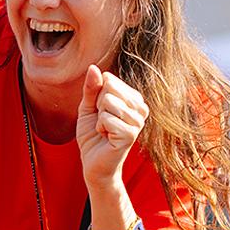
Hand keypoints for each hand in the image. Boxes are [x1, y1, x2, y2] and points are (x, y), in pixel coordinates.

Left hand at [76, 65, 148, 186]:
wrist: (93, 162)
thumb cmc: (92, 135)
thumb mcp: (88, 107)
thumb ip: (92, 88)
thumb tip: (94, 67)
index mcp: (134, 99)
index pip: (109, 80)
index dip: (97, 96)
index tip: (101, 112)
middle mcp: (141, 108)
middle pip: (109, 89)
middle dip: (98, 106)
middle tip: (102, 122)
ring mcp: (138, 121)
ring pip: (108, 102)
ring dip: (99, 118)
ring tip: (104, 130)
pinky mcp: (131, 134)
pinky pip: (107, 118)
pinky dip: (100, 127)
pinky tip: (106, 137)